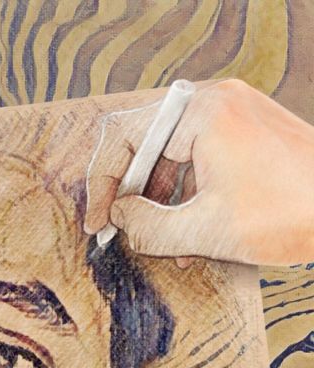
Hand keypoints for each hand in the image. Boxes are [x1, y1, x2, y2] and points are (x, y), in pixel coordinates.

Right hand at [85, 78, 313, 265]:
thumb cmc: (292, 214)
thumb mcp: (206, 230)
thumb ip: (148, 226)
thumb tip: (117, 217)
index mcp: (202, 114)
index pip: (125, 138)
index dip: (103, 184)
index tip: (99, 221)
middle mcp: (215, 103)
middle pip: (146, 143)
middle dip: (132, 193)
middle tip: (120, 228)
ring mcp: (232, 115)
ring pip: (170, 155)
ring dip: (158, 200)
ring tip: (158, 241)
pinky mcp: (245, 132)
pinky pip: (197, 158)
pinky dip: (185, 194)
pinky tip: (185, 233)